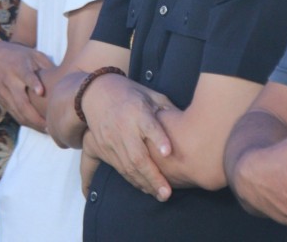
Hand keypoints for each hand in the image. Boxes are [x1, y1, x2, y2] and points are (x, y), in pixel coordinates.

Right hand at [0, 40, 54, 130]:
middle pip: (21, 101)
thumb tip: (65, 79)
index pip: (26, 75)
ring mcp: (4, 92)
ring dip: (32, 123)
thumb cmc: (21, 56)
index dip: (33, 83)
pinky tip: (38, 127)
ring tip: (48, 130)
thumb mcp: (34, 55)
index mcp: (19, 66)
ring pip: (17, 111)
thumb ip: (47, 66)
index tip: (41, 91)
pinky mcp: (1, 100)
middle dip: (35, 116)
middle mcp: (10, 80)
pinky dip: (26, 122)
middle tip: (50, 125)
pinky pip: (14, 114)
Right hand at [80, 73, 174, 200]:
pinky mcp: (104, 148)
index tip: (168, 152)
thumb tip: (190, 124)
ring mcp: (111, 139)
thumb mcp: (151, 95)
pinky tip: (145, 187)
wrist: (97, 93)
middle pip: (137, 155)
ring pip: (127, 166)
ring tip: (160, 194)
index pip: (149, 126)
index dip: (158, 139)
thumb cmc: (131, 94)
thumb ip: (167, 110)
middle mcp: (123, 126)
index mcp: (138, 110)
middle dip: (152, 176)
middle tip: (166, 192)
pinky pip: (119, 168)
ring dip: (144, 183)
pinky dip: (133, 180)